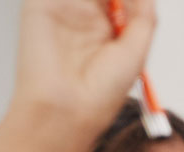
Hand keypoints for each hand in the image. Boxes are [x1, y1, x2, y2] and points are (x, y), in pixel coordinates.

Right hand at [11, 0, 155, 137]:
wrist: (66, 109)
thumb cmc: (100, 93)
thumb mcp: (136, 51)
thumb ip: (144, 16)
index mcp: (107, 31)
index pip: (121, 0)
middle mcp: (84, 19)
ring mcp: (63, 11)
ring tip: (113, 2)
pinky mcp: (39, 8)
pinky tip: (92, 2)